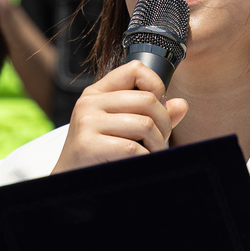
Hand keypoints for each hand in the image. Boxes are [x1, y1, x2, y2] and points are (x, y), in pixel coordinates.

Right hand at [52, 61, 188, 172]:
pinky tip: (139, 162)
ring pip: (145, 124)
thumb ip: (151, 114)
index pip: (135, 70)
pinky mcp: (88, 145)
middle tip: (159, 141)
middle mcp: (88, 103)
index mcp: (96, 94)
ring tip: (151, 153)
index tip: (158, 109)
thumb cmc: (98, 154)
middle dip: (164, 124)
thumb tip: (181, 104)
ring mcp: (86, 123)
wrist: (68, 180)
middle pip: (147, 100)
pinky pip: (132, 148)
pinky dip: (144, 158)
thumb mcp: (121, 128)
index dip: (157, 86)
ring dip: (157, 144)